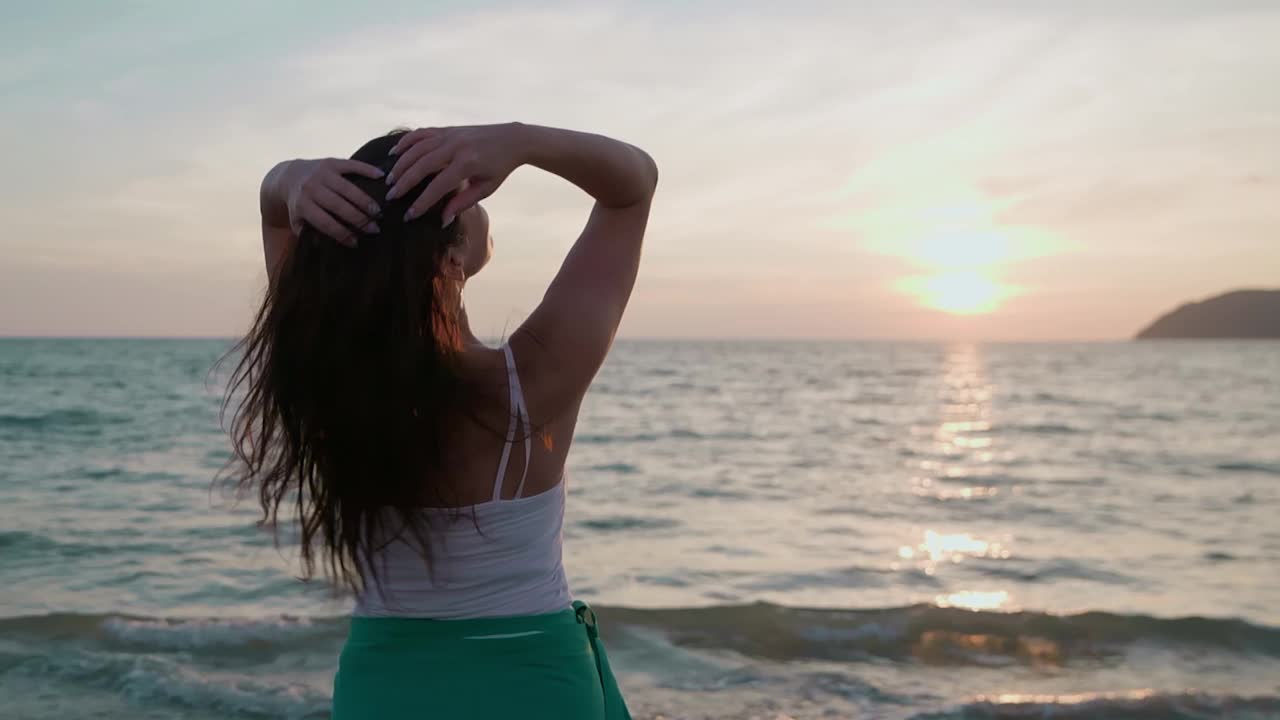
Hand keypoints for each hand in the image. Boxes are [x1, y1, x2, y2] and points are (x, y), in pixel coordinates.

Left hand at [287, 158, 384, 246]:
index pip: (325, 222)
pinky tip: (381, 176)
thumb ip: (307, 233)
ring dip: (365, 201)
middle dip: (359, 219)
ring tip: (378, 212)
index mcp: (303, 205)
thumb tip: (323, 246)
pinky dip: (367, 170)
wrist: (290, 175)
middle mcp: (312, 188)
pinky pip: (351, 165)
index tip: (356, 242)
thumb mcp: (297, 219)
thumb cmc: (299, 204)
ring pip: (347, 189)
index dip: (342, 234)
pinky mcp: (331, 162)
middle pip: (339, 206)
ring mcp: (322, 174)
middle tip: (375, 229)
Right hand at [387, 124, 525, 225]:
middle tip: (391, 197)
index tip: (409, 215)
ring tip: (390, 180)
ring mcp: (450, 135)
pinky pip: (421, 133)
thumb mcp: (486, 189)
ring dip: (401, 164)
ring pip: (417, 148)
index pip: (438, 186)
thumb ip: (463, 203)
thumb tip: (442, 220)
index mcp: (467, 164)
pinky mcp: (446, 129)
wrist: (511, 139)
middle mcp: (456, 147)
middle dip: (404, 182)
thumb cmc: (499, 168)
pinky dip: (406, 142)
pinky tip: (394, 152)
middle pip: (422, 165)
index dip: (422, 202)